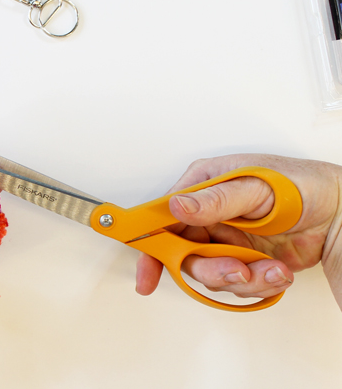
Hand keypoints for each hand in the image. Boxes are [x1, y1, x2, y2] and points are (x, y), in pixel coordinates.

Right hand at [135, 154, 341, 308]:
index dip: (150, 245)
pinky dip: (259, 283)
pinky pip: (236, 283)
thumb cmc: (301, 185)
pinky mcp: (242, 259)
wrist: (341, 214)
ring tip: (267, 269)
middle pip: (183, 252)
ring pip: (209, 272)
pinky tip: (277, 270)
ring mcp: (225, 238)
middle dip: (209, 268)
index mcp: (203, 186)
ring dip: (241, 277)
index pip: (161, 216)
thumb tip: (179, 206)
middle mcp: (208, 213)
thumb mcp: (255, 186)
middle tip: (235, 271)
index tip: (146, 271)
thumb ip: (215, 200)